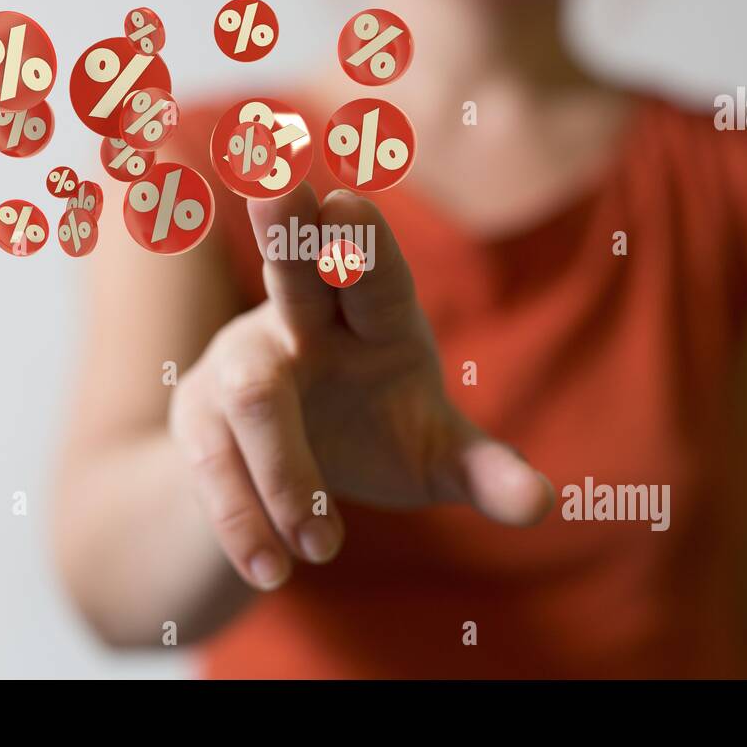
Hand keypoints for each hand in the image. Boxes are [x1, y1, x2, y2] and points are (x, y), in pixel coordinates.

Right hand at [169, 184, 553, 589]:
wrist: (283, 482)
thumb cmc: (374, 435)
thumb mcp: (434, 456)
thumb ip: (484, 471)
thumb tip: (546, 505)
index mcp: (373, 317)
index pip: (375, 274)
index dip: (363, 242)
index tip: (349, 204)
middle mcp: (302, 323)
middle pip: (294, 274)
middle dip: (286, 230)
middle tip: (275, 180)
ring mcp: (243, 364)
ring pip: (256, 394)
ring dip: (288, 467)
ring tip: (323, 545)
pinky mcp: (200, 420)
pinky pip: (215, 463)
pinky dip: (242, 516)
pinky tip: (268, 567)